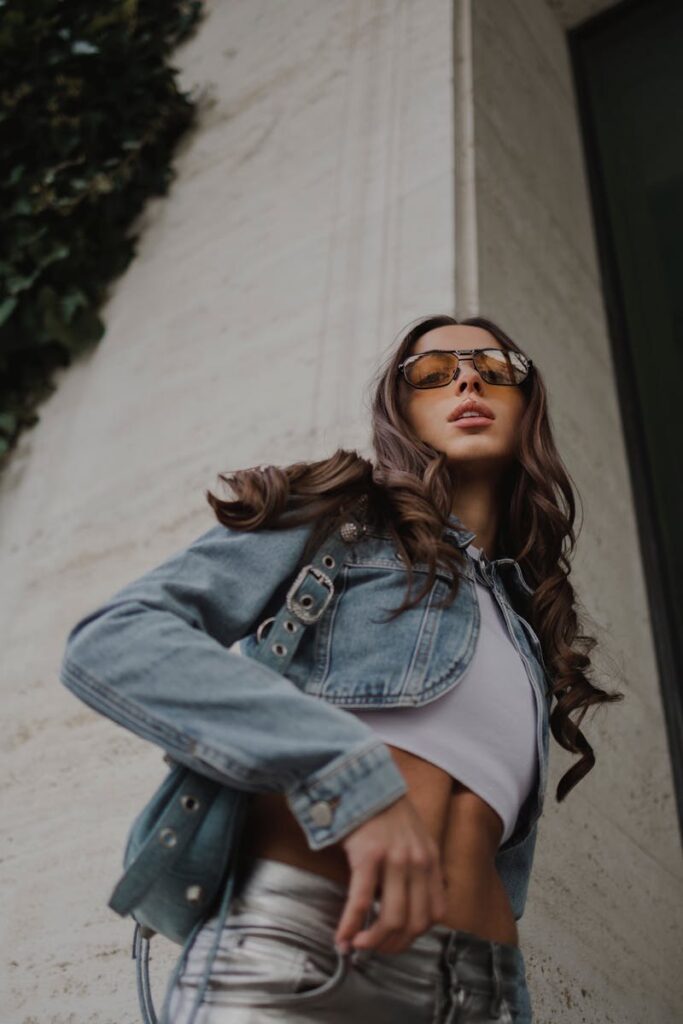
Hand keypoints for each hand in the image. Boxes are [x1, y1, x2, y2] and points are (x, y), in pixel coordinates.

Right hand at [334, 794, 447, 955]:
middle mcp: (417, 862)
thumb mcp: (414, 836)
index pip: (434, 913)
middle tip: (375, 948)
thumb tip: (410, 900)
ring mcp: (394, 859)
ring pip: (392, 919)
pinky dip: (350, 925)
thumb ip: (418, 865)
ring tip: (358, 944)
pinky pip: (362, 902)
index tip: (396, 940)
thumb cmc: (384, 810)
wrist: (361, 779)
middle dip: (394, 944)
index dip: (415, 935)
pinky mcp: (368, 856)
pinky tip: (342, 937)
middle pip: (414, 922)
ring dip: (374, 941)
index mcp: (430, 859)